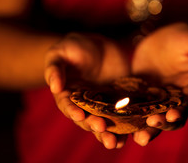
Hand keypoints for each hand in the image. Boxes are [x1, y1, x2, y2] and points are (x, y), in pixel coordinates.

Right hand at [44, 33, 129, 148]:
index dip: (72, 111)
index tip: (79, 115)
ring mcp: (103, 104)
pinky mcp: (119, 101)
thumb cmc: (74, 47)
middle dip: (93, 126)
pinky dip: (127, 125)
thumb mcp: (60, 53)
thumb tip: (54, 86)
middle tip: (102, 129)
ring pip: (105, 121)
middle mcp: (84, 103)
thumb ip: (55, 68)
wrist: (99, 45)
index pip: (68, 106)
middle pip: (87, 119)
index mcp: (68, 94)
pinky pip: (123, 114)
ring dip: (109, 133)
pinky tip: (133, 132)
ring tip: (115, 142)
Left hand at [131, 22, 187, 145]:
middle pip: (169, 118)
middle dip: (160, 125)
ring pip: (151, 117)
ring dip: (145, 128)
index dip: (181, 112)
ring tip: (137, 137)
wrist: (164, 35)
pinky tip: (119, 121)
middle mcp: (174, 98)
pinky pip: (134, 106)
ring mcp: (156, 98)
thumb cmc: (186, 38)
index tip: (172, 115)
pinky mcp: (140, 93)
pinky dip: (128, 115)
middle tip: (149, 129)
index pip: (187, 105)